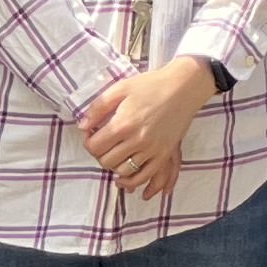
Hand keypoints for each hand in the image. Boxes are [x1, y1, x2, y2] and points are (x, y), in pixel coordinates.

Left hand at [77, 59, 217, 197]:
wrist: (184, 86)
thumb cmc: (151, 85)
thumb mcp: (121, 88)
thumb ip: (98, 107)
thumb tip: (82, 126)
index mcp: (123, 123)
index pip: (95, 146)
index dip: (89, 142)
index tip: (92, 135)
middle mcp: (136, 140)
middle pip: (106, 161)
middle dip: (100, 154)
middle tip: (104, 144)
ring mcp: (152, 149)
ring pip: (123, 171)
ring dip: (114, 165)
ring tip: (115, 154)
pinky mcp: (164, 154)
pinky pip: (144, 176)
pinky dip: (131, 181)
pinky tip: (124, 177)